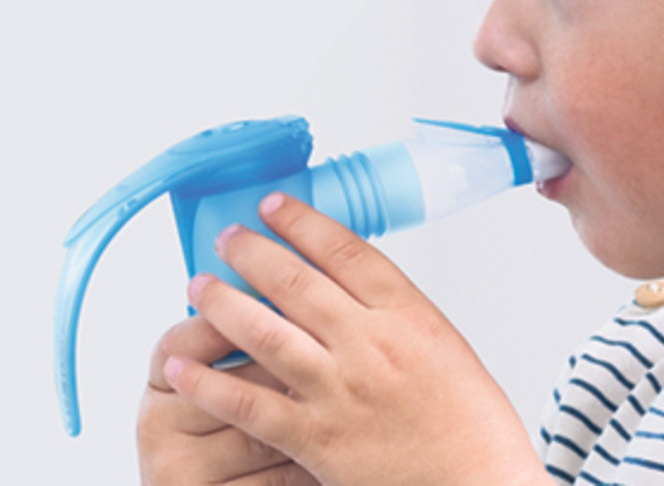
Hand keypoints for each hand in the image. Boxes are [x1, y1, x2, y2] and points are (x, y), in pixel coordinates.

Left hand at [162, 193, 549, 485]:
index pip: (346, 250)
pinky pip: (250, 404)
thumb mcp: (443, 344)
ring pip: (264, 334)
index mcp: (409, 315)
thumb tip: (343, 287)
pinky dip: (209, 383)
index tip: (275, 205)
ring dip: (223, 305)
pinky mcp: (316, 439)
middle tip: (227, 238)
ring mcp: (340, 391)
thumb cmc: (471, 420)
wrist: (480, 482)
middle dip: (252, 253)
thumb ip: (394, 315)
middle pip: (296, 283)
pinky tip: (183, 366)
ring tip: (198, 286)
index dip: (302, 223)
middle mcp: (370, 344)